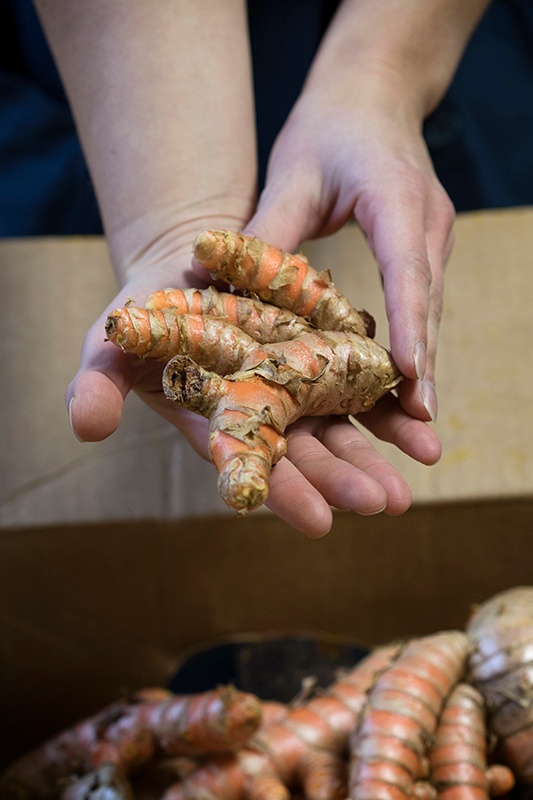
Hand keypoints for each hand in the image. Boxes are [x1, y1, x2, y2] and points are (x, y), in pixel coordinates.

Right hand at [67, 218, 439, 538]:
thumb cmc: (141, 317)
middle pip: (309, 453)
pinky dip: (390, 397)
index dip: (280, 491)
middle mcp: (265, 415)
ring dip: (380, 449)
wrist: (185, 266)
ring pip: (344, 423)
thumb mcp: (109, 347)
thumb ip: (97, 387)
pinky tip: (422, 419)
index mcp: (218, 424)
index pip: (251, 467)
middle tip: (386, 502)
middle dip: (346, 479)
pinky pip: (361, 374)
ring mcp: (299, 384)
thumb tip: (85, 428)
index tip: (316, 520)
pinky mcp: (323, 349)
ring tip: (423, 469)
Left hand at [231, 43, 451, 532]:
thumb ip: (267, 231)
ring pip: (428, 310)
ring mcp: (432, 237)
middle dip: (423, 365)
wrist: (375, 93)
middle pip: (426, 302)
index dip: (408, 325)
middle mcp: (426, 223)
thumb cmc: (331, 127)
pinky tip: (401, 384)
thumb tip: (213, 281)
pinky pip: (419, 303)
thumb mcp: (292, 172)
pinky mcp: (424, 249)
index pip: (406, 268)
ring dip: (422, 364)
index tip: (409, 375)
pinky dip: (412, 343)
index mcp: (395, 198)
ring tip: (416, 424)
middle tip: (421, 425)